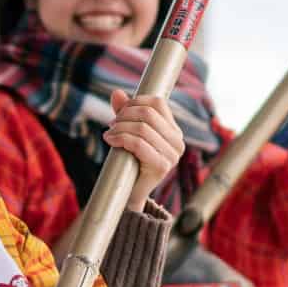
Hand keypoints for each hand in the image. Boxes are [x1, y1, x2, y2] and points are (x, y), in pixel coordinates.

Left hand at [103, 91, 185, 209]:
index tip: (120, 112)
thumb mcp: (128, 133)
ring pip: (142, 128)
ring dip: (119, 128)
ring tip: (109, 134)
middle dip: (124, 115)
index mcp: (174, 131)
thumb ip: (125, 113)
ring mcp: (172, 155)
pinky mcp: (162, 166)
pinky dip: (120, 138)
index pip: (158, 103)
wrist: (130, 193)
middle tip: (112, 124)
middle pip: (148, 113)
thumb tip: (116, 92)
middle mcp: (178, 142)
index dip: (135, 102)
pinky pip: (138, 144)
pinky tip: (110, 140)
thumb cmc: (130, 162)